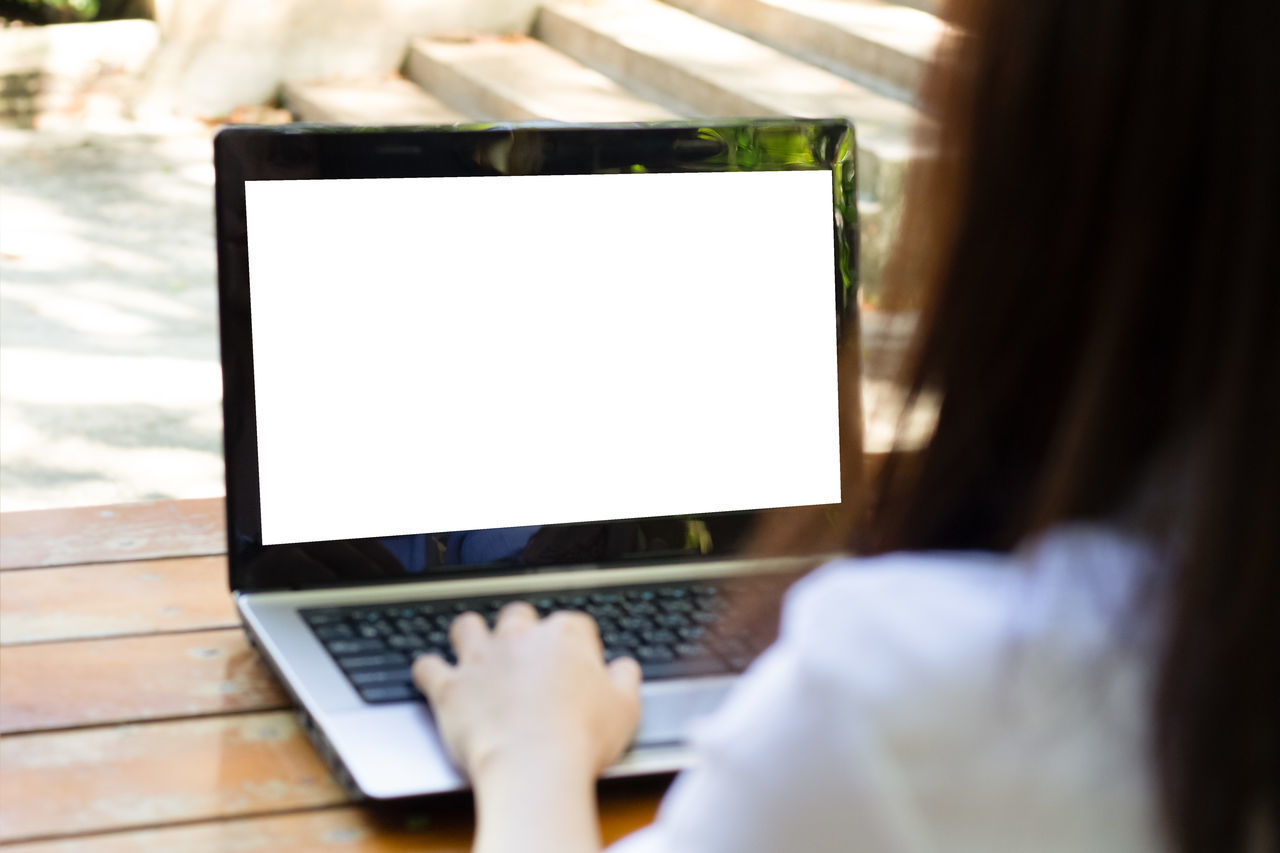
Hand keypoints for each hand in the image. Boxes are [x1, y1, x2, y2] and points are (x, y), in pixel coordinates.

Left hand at [412, 602, 642, 782]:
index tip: (579, 665)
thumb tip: (623, 668)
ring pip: (468, 626)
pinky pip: (428, 666)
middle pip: (518, 616)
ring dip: (470, 635)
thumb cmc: (582, 738)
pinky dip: (427, 669)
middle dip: (521, 629)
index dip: (577, 645)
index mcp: (565, 636)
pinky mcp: (451, 687)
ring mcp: (481, 659)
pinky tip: (430, 673)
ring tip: (474, 648)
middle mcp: (519, 638)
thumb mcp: (626, 708)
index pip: (573, 625)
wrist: (535, 766)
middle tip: (526, 655)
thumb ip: (625, 679)